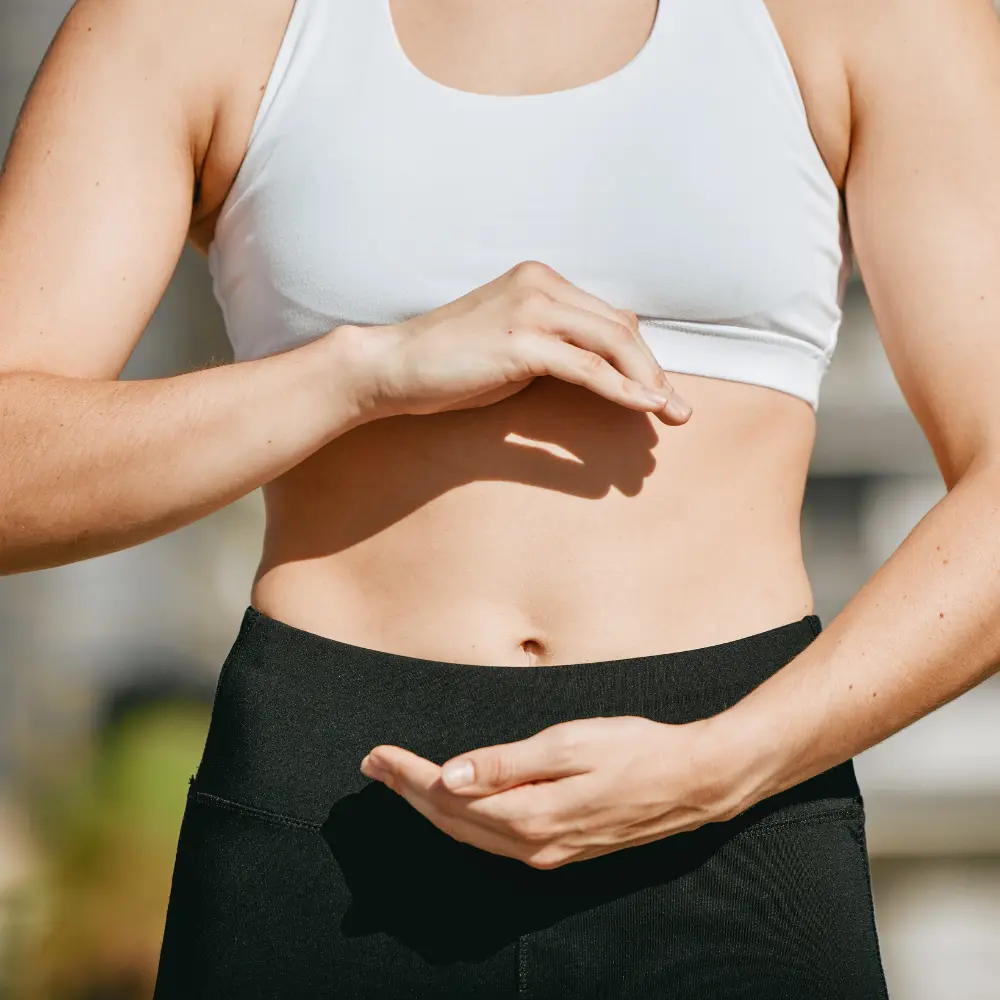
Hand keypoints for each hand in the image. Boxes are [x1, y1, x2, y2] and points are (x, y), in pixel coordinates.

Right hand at [338, 260, 693, 423]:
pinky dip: (622, 390)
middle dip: (654, 370)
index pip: (610, 316)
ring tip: (670, 414)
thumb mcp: (514, 343)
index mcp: (540, 280)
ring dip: (648, 381)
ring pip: (613, 343)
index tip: (659, 392)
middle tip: (679, 411)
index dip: (640, 356)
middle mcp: (541, 284)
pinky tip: (645, 408)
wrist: (396, 365)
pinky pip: (588, 368)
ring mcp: (531, 309)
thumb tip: (604, 358)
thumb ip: (557, 342)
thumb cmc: (450, 361)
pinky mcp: (523, 342)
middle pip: (620, 327)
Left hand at [359, 716, 742, 869]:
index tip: (378, 756)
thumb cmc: (635, 751)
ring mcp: (547, 851)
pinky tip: (454, 803)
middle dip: (408, 793)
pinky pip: (494, 839)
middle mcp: (533, 844)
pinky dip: (463, 820)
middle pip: (452, 822)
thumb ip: (506, 764)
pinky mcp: (560, 847)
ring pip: (470, 834)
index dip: (409, 777)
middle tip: (373, 765)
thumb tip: (450, 776)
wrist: (692, 780)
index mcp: (531, 815)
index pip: (450, 797)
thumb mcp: (569, 745)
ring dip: (430, 807)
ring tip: (399, 780)